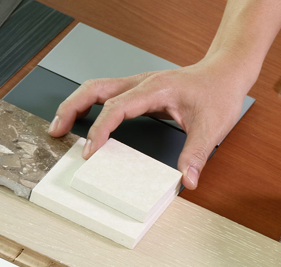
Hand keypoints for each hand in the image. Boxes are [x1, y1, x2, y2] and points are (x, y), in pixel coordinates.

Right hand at [48, 53, 256, 188]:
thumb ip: (196, 154)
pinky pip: (105, 94)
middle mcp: (141, 83)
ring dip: (74, 105)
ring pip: (96, 88)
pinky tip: (81, 119)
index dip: (100, 130)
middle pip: (95, 89)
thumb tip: (187, 180)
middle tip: (55, 132)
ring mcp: (138, 85)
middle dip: (71, 109)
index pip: (117, 107)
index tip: (89, 151)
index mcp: (155, 89)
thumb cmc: (218, 92)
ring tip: (59, 127)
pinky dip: (87, 106)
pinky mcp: (138, 90)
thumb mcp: (212, 126)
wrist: (225, 72)